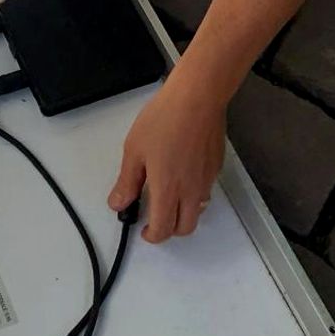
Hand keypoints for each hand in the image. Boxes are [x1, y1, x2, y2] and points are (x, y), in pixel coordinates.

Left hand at [108, 76, 225, 242]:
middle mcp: (191, 191)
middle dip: (169, 230)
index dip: (152, 236)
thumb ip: (127, 182)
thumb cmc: (164, 120)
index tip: (144, 230)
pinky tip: (182, 175)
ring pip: (198, 212)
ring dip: (182, 213)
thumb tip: (119, 203)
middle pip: (184, 228)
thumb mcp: (134, 150)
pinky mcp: (215, 168)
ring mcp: (206, 181)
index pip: (163, 229)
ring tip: (167, 196)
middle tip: (155, 219)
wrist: (197, 99)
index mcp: (168, 189)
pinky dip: (193, 195)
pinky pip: (205, 192)